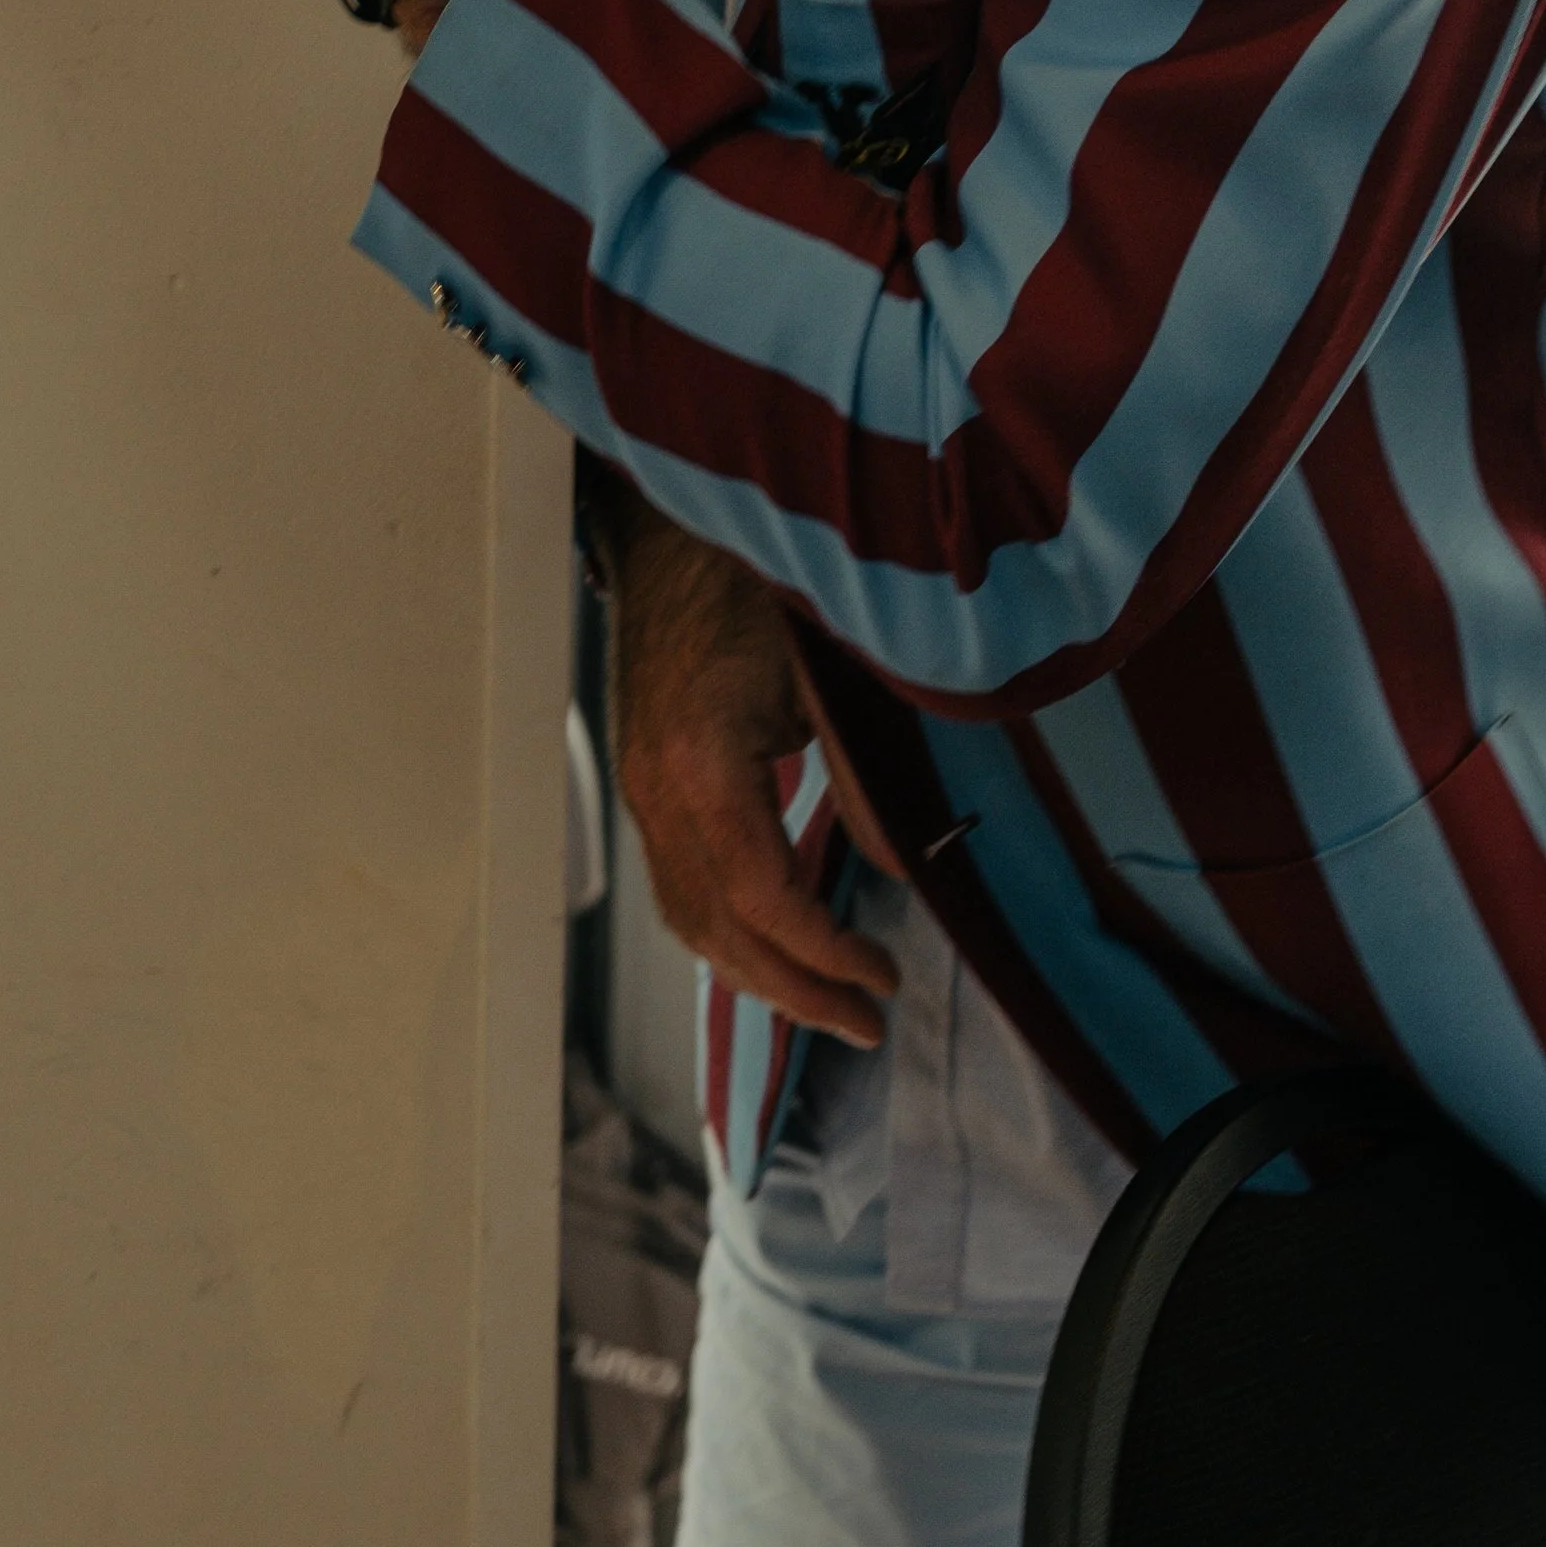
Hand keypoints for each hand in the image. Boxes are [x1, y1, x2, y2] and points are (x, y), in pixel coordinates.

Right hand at [602, 482, 899, 1050]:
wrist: (679, 524)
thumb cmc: (758, 579)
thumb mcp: (827, 670)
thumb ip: (864, 773)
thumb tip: (904, 866)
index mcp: (700, 764)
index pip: (760, 897)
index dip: (824, 954)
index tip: (884, 981)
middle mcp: (656, 790)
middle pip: (716, 928)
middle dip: (793, 990)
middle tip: (866, 1023)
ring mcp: (642, 788)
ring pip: (686, 917)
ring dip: (756, 974)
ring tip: (826, 1003)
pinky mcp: (647, 779)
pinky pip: (678, 883)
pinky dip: (727, 930)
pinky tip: (774, 944)